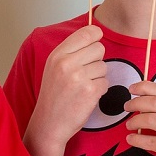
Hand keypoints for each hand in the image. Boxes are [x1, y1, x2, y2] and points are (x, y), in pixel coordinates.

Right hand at [28, 25, 107, 147]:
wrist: (49, 123)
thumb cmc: (53, 95)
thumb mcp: (54, 67)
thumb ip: (71, 51)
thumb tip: (94, 34)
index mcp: (57, 55)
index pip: (86, 33)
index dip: (95, 35)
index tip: (96, 40)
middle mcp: (67, 63)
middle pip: (99, 48)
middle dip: (97, 59)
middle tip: (86, 71)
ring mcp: (79, 77)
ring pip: (103, 66)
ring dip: (98, 76)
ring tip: (83, 86)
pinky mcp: (90, 92)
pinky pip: (106, 82)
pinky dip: (99, 89)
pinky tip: (87, 96)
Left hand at [124, 80, 155, 155]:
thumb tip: (147, 99)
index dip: (144, 87)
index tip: (132, 89)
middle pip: (154, 102)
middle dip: (135, 103)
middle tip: (127, 107)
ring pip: (150, 119)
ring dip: (134, 121)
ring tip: (129, 125)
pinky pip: (149, 140)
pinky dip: (136, 139)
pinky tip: (131, 139)